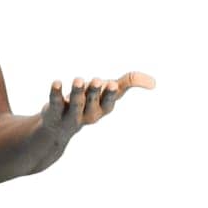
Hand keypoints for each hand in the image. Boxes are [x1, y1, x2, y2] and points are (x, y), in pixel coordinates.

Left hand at [39, 70, 155, 142]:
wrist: (59, 127)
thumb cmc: (90, 103)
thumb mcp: (110, 93)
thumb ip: (129, 83)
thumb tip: (154, 83)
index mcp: (102, 109)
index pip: (108, 103)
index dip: (109, 95)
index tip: (112, 84)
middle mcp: (88, 114)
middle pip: (92, 103)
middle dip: (94, 92)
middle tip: (97, 80)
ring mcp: (70, 115)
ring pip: (75, 104)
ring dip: (77, 92)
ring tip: (78, 80)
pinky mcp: (53, 112)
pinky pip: (54, 103)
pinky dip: (55, 93)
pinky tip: (57, 82)